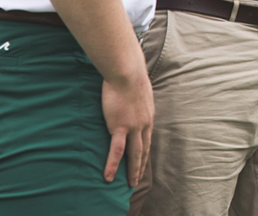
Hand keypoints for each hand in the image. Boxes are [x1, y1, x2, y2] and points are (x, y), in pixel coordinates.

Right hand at [101, 68, 152, 185]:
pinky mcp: (120, 127)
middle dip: (141, 165)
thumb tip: (131, 97)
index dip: (146, 151)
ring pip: (135, 154)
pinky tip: (109, 177)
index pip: (148, 138)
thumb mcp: (138, 90)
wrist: (127, 72)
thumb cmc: (130, 76)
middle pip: (144, 150)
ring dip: (132, 170)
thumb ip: (136, 99)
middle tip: (137, 179)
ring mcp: (133, 127)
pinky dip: (113, 165)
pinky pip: (117, 151)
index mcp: (148, 116)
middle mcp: (144, 124)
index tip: (143, 161)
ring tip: (130, 184)